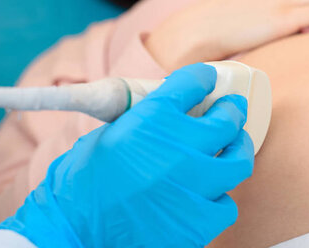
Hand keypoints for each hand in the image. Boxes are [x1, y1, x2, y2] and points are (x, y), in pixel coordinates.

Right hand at [0, 63, 253, 247]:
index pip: (192, 83)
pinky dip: (220, 196)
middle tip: (232, 109)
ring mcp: (193, 186)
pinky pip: (228, 203)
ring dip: (237, 149)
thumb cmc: (80, 186)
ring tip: (234, 147)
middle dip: (231, 109)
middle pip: (226, 118)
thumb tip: (176, 111)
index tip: (208, 78)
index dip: (203, 77)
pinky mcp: (199, 221)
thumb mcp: (109, 135)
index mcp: (151, 120)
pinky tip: (209, 194)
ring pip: (238, 160)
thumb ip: (145, 119)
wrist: (70, 236)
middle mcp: (178, 148)